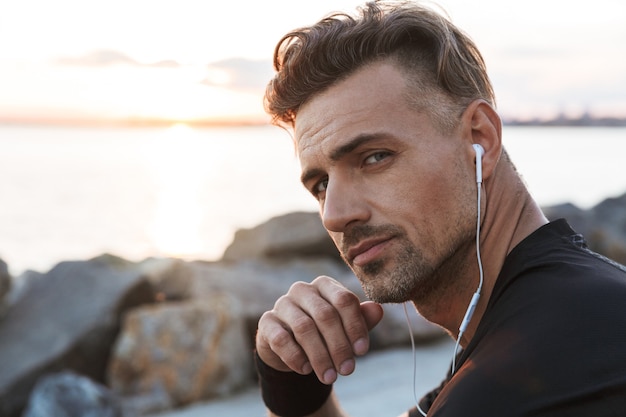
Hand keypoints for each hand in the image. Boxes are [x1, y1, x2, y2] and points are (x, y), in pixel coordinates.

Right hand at [256, 275, 383, 384]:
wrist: (292, 346)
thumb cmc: (324, 332)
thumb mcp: (345, 327)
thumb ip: (361, 319)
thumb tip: (378, 310)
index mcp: (325, 285)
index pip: (344, 300)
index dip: (355, 326)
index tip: (362, 351)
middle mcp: (302, 290)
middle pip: (325, 315)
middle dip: (339, 345)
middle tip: (347, 370)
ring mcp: (282, 304)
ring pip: (303, 327)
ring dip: (319, 355)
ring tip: (330, 377)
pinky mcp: (267, 322)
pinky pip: (281, 339)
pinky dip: (295, 356)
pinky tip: (306, 370)